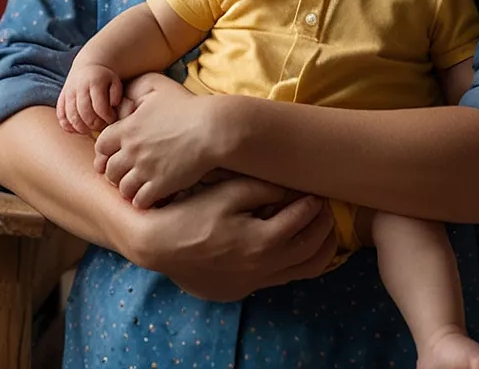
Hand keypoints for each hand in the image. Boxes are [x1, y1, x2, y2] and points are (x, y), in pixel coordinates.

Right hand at [57, 63, 121, 135]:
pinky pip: (61, 116)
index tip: (112, 119)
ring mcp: (68, 94)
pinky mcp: (61, 99)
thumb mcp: (115, 81)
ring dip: (81, 128)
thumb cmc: (104, 79)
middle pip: (84, 114)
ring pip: (71, 117)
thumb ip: (116, 93)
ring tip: (90, 129)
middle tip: (101, 125)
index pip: (100, 107)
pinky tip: (78, 128)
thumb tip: (112, 105)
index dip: (107, 117)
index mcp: (94, 83)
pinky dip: (68, 126)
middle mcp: (79, 87)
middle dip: (95, 124)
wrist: (86, 68)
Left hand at [94, 76, 223, 206]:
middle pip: (109, 170)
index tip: (115, 156)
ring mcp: (145, 169)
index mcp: (127, 129)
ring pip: (123, 188)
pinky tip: (151, 196)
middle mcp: (132, 150)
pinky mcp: (160, 185)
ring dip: (129, 189)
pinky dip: (142, 201)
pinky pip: (140, 201)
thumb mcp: (159, 89)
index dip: (106, 153)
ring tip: (138, 188)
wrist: (212, 129)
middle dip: (116, 174)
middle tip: (126, 175)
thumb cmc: (188, 107)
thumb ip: (138, 91)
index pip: (100, 146)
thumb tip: (127, 98)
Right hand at [118, 175, 337, 301]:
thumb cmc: (189, 213)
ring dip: (318, 251)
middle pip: (313, 251)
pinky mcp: (242, 289)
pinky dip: (293, 262)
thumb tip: (293, 189)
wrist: (154, 245)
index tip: (316, 191)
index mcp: (262, 242)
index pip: (303, 221)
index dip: (314, 203)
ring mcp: (253, 283)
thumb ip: (263, 189)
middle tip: (324, 208)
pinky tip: (287, 245)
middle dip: (324, 226)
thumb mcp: (226, 193)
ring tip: (319, 231)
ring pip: (303, 272)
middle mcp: (263, 268)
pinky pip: (280, 279)